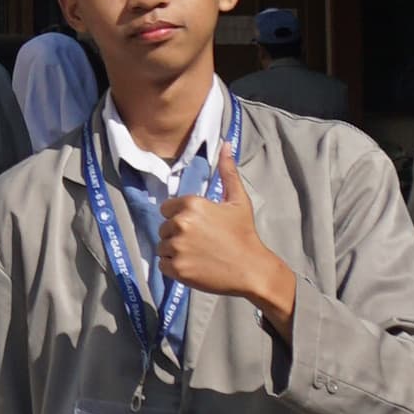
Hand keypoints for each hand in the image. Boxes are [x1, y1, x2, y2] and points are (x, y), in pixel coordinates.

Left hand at [157, 138, 293, 336]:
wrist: (251, 269)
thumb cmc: (244, 233)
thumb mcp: (238, 200)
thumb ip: (227, 172)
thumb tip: (225, 144)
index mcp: (191, 204)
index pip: (167, 208)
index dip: (180, 216)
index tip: (197, 226)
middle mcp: (180, 224)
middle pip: (164, 228)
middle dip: (177, 234)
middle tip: (200, 242)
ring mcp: (177, 247)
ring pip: (162, 247)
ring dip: (174, 251)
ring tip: (196, 255)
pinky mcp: (176, 268)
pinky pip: (163, 265)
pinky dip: (174, 267)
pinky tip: (192, 266)